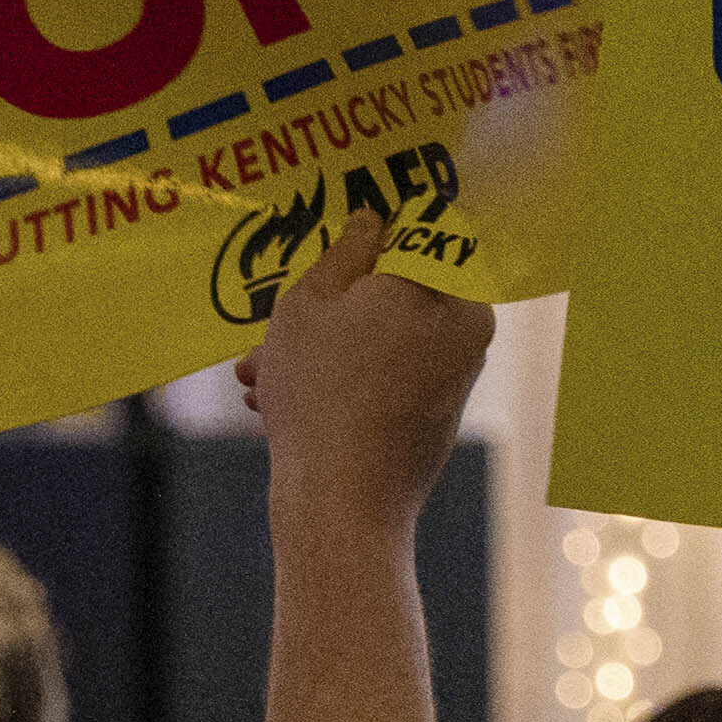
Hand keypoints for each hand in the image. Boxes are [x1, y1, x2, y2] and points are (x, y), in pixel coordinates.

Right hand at [237, 215, 493, 538]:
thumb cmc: (323, 390)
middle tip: (274, 325)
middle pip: (393, 292)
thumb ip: (346, 252)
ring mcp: (456, 375)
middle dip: (327, 305)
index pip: (419, 229)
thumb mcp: (310, 302)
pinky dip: (341, 381)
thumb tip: (373, 220)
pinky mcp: (438, 414)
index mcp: (445, 286)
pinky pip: (388, 377)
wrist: (344, 500)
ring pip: (381, 338)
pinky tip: (276, 402)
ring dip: (319, 348)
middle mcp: (466, 328)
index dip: (370, 232)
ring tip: (256, 372)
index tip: (331, 245)